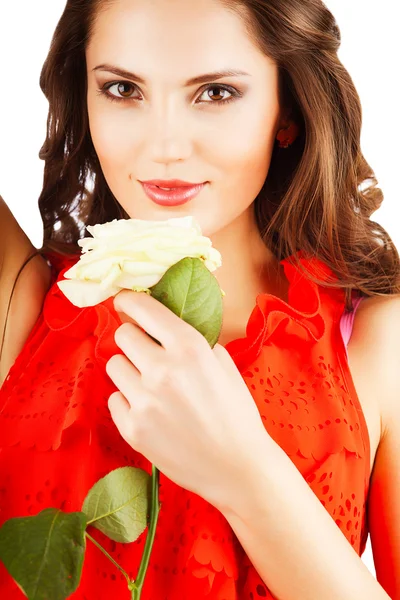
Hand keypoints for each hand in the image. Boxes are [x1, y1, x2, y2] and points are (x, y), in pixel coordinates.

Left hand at [105, 289, 267, 513]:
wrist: (238, 468)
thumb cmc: (236, 413)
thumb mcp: (224, 365)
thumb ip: (195, 340)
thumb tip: (165, 325)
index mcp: (189, 348)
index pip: (143, 309)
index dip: (129, 301)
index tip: (124, 302)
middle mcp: (162, 370)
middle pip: (122, 335)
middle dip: (134, 339)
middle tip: (147, 352)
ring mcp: (143, 401)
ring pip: (113, 366)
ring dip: (129, 370)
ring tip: (151, 386)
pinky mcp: (132, 428)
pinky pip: (114, 399)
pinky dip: (128, 401)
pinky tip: (151, 412)